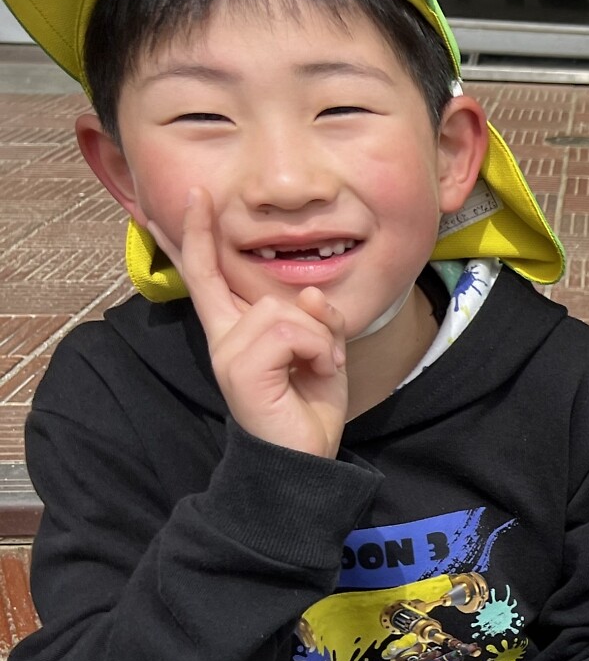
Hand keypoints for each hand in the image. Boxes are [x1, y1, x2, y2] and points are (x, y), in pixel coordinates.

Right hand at [149, 187, 348, 457]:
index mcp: (238, 332)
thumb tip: (306, 294)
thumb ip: (315, 320)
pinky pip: (289, 331)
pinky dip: (317, 350)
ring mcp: (228, 351)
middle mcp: (225, 337)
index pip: (211, 276)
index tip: (192, 200)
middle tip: (237, 246)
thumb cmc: (309, 408)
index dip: (197, 238)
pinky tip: (316, 373)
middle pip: (236, 280)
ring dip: (319, 337)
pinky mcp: (240, 367)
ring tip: (319, 368)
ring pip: (282, 309)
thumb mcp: (323, 354)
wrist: (303, 460)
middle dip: (239, 263)